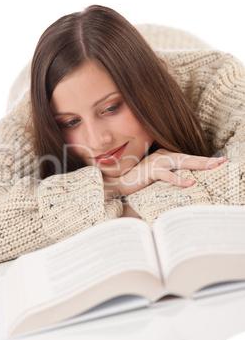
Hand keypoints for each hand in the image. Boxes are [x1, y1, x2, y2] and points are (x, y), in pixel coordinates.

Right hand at [104, 148, 227, 198]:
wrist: (119, 182)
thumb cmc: (138, 181)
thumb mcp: (157, 177)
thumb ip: (169, 175)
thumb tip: (187, 182)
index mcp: (165, 156)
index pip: (187, 158)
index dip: (203, 160)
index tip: (219, 161)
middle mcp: (162, 156)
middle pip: (187, 158)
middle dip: (205, 160)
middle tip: (222, 161)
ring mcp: (156, 162)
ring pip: (180, 162)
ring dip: (196, 165)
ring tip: (211, 167)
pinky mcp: (149, 170)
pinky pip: (166, 175)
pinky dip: (178, 179)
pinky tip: (189, 183)